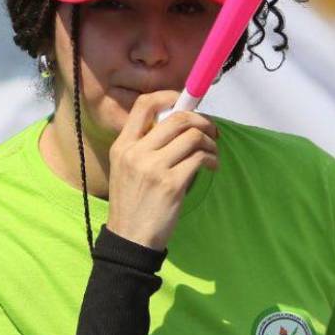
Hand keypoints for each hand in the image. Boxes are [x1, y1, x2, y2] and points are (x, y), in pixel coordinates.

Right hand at [106, 91, 218, 250]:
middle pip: (177, 118)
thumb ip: (145, 145)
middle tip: (211, 131)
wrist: (130, 238)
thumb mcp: (127, 168)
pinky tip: (212, 167)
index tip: (186, 104)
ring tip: (212, 152)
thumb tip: (180, 124)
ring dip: (210, 142)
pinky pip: (200, 159)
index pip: (144, 104)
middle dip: (202, 120)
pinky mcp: (171, 184)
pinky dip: (212, 159)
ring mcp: (153, 168)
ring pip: (193, 137)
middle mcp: (136, 152)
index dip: (170, 97)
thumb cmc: (132, 203)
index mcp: (123, 145)